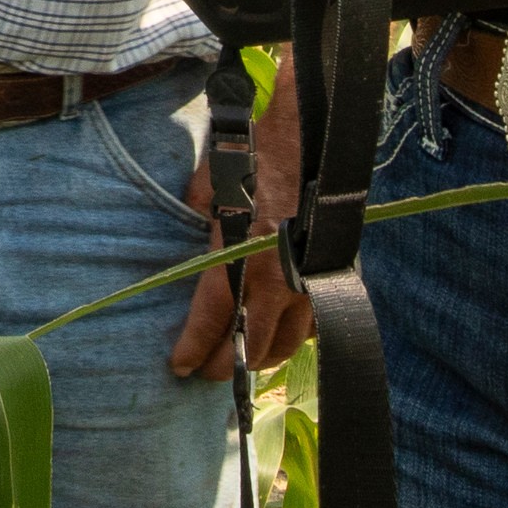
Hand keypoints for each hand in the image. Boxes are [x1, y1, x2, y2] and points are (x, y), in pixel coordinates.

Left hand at [171, 58, 318, 379]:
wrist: (309, 135)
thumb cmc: (252, 155)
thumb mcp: (207, 188)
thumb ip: (196, 225)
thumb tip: (184, 246)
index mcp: (240, 258)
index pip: (213, 321)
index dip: (194, 350)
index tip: (179, 367)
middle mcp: (277, 279)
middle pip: (249, 346)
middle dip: (224, 366)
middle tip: (205, 372)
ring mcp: (308, 281)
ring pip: (286, 344)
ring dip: (261, 358)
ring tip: (239, 361)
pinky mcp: (328, 274)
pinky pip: (312, 323)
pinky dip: (294, 336)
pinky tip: (276, 335)